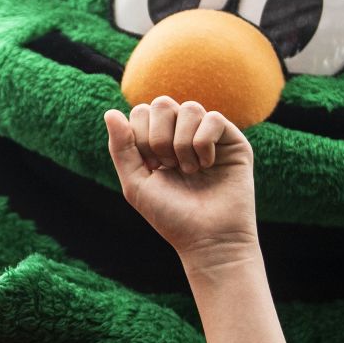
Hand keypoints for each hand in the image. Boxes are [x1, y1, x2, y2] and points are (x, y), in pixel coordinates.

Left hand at [104, 97, 257, 266]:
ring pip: (190, 108)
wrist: (208, 239)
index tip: (151, 167)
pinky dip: (204, 143)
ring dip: (182, 143)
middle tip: (168, 166)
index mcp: (158, 142)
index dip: (140, 137)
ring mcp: (208, 135)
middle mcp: (183, 134)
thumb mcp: (136, 183)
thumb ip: (121, 148)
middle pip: (162, 103)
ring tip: (189, 171)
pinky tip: (207, 166)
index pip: (142, 112)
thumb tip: (110, 112)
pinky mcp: (233, 141)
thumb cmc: (171, 216)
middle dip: (159, 137)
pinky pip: (214, 118)